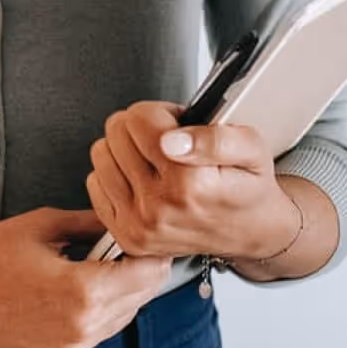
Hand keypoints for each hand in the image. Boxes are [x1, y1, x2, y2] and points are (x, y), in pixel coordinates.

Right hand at [0, 206, 172, 347]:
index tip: (152, 235)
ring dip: (122, 291)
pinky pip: (96, 332)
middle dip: (140, 270)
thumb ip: (90, 224)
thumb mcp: (45, 226)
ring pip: (120, 318)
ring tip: (105, 261)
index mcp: (81, 291)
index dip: (153, 251)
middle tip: (131, 243)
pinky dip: (99, 309)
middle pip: (138, 299)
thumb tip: (121, 218)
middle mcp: (80, 328)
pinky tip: (82, 283)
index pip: (145, 275)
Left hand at [85, 100, 301, 262]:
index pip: (139, 118)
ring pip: (102, 153)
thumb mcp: (251, 147)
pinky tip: (142, 178)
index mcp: (188, 183)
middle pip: (117, 132)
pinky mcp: (126, 235)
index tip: (178, 124)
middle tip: (169, 141)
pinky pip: (95, 183)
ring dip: (125, 149)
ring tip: (156, 159)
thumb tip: (172, 139)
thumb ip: (215, 137)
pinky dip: (115, 174)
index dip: (161, 112)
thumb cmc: (247, 186)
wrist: (249, 230)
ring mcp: (139, 225)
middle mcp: (159, 208)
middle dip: (142, 127)